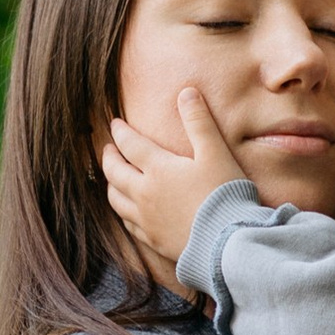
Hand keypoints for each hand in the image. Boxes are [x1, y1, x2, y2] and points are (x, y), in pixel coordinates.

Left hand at [102, 86, 249, 277]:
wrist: (227, 242)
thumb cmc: (224, 194)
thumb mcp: (215, 153)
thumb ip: (199, 122)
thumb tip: (186, 92)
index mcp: (158, 169)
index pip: (130, 144)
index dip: (120, 131)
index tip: (115, 124)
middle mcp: (144, 194)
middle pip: (115, 173)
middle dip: (109, 158)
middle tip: (108, 149)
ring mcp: (146, 219)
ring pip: (116, 200)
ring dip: (111, 185)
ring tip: (112, 179)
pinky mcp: (153, 240)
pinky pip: (128, 224)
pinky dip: (123, 212)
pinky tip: (127, 211)